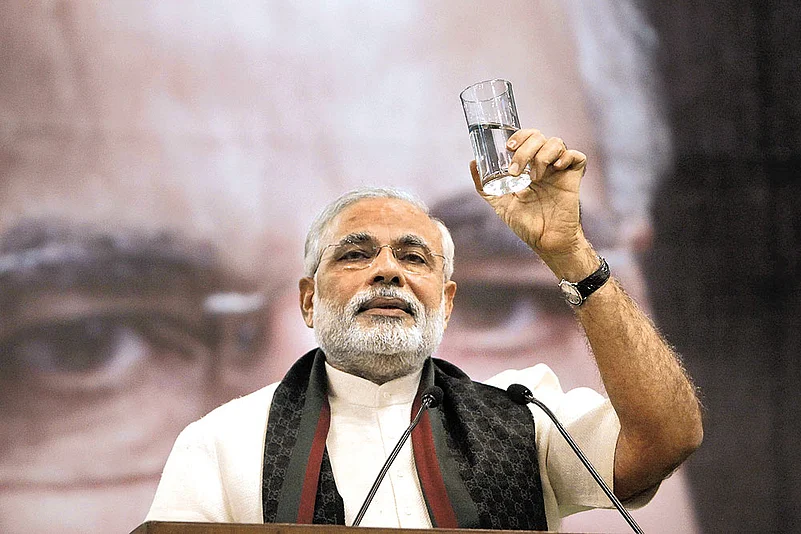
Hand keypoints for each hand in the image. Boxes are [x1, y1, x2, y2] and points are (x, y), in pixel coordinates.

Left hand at [470, 128, 588, 263]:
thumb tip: (473, 163)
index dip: (519, 136)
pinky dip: (567, 157)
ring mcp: (559, 170)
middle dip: (525, 149)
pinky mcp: (573, 178)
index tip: (509, 147)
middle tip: (516, 170)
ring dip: (542, 156)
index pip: (526, 137)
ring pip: (557, 143)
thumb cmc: (525, 223)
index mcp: (528, 166)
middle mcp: (544, 165)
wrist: (545, 240)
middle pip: (539, 137)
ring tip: (535, 178)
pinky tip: (556, 169)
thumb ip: (485, 186)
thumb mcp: (499, 203)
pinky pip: (577, 157)